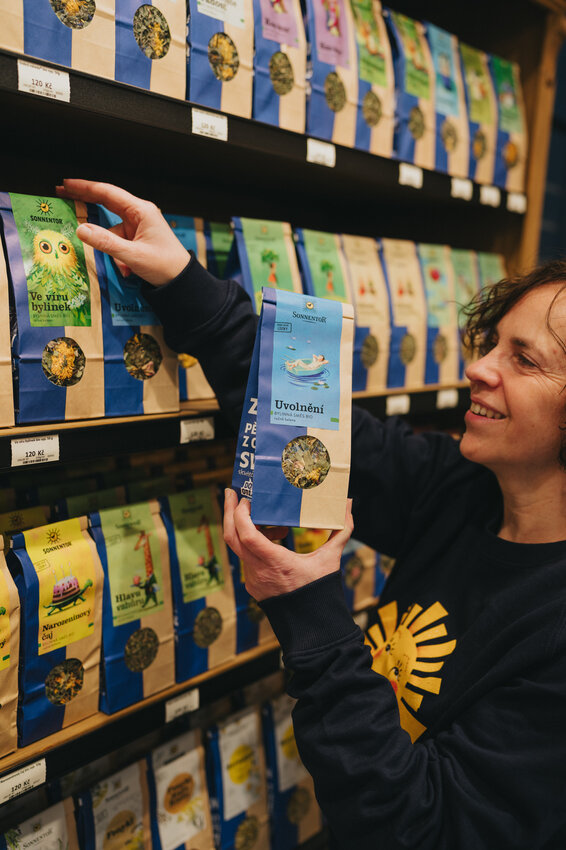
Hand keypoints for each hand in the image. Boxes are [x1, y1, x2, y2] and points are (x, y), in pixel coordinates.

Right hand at [55, 179, 189, 285]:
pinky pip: (118, 244)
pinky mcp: (137, 239)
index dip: (85, 187)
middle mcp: (139, 215)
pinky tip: (130, 270)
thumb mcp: (133, 256)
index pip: (108, 193)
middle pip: (106, 204)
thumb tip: (81, 229)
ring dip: (113, 251)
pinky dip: (120, 257)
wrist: (182, 282)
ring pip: (111, 232)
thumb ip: (106, 242)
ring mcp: (138, 227)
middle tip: (63, 194)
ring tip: (126, 267)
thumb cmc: (166, 266)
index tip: (67, 183)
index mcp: (141, 211)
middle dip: (86, 204)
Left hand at [223, 489, 353, 600]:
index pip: (247, 535)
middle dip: (229, 512)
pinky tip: (275, 537)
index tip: (248, 498)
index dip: (242, 514)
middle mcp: (259, 571)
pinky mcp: (254, 585)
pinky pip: (247, 558)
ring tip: (266, 517)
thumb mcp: (331, 558)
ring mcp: (253, 579)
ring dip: (248, 528)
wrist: (312, 625)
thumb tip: (348, 503)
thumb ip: (342, 529)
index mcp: (275, 563)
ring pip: (239, 547)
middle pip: (232, 537)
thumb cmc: (321, 591)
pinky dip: (254, 543)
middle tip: (232, 492)